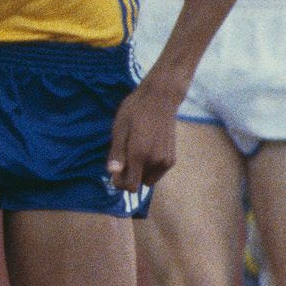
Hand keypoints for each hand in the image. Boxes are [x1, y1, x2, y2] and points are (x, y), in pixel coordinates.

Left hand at [105, 79, 182, 194]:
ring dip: (140, 171)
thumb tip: (113, 173)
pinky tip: (147, 149)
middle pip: (139, 183)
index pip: (130, 186)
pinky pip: (157, 172)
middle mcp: (156, 162)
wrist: (161, 98)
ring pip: (148, 178)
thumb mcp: (119, 130)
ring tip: (136, 149)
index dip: (120, 183)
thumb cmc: (135, 111)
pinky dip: (150, 166)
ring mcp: (166, 161)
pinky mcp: (172, 158)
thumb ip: (117, 153)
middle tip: (125, 155)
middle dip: (129, 175)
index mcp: (140, 155)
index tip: (115, 170)